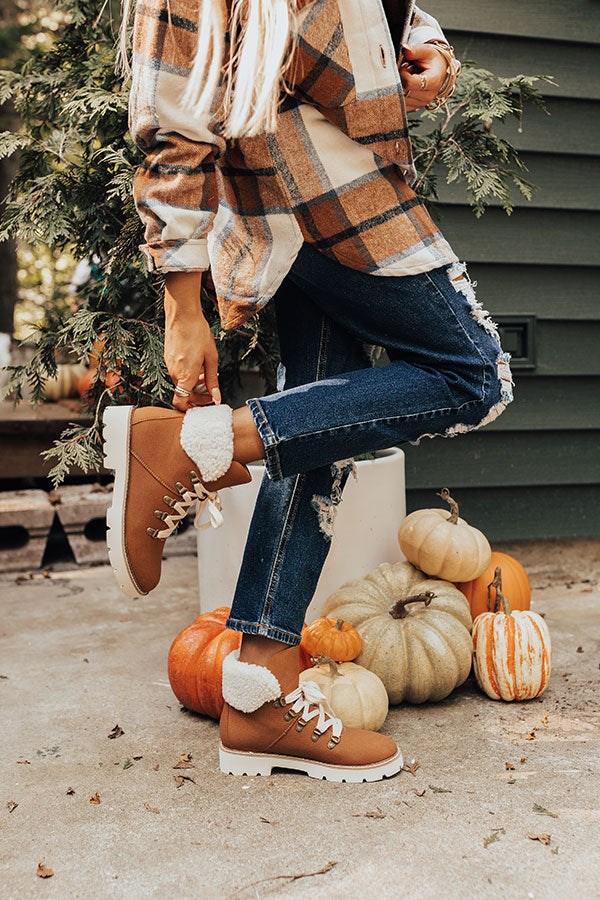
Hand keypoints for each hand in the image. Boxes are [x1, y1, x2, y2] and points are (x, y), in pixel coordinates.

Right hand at [164, 271, 220, 411]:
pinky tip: (198, 364)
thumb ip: (212, 381)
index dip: (191, 408)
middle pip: (183, 393)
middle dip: (198, 395)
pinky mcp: (167, 358)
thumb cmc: (198, 334)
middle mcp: (173, 373)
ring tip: (207, 373)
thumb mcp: (211, 358)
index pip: (180, 402)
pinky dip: (187, 374)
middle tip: (212, 391)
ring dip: (193, 383)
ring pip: (181, 383)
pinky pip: (177, 373)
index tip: (205, 404)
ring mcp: (168, 365)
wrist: (182, 315)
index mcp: (185, 375)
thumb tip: (216, 398)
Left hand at [399, 42, 447, 111]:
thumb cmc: (431, 59)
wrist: (437, 69)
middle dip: (400, 80)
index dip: (403, 73)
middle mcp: (428, 96)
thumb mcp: (424, 50)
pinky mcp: (414, 107)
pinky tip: (404, 86)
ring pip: (400, 99)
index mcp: (433, 82)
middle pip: (403, 91)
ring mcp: (421, 104)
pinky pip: (400, 105)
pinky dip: (398, 94)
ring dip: (399, 87)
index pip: (409, 83)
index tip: (406, 65)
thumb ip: (414, 50)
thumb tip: (405, 48)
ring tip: (406, 78)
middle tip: (405, 71)